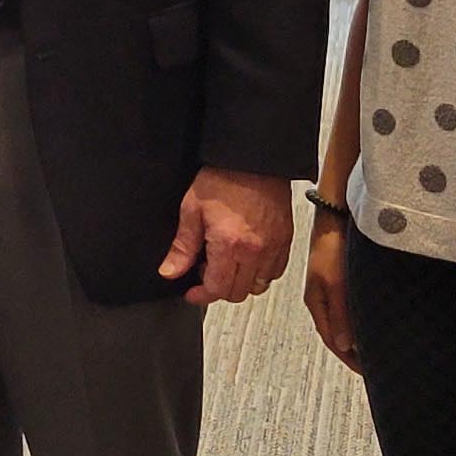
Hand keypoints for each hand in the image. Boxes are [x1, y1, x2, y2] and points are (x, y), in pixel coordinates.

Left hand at [162, 167, 293, 305]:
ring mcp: (274, 247)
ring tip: (227, 263)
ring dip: (241, 282)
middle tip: (206, 270)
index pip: (217, 290)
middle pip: (238, 293)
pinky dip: (261, 272)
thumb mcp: (192, 210)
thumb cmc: (223, 179)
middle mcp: (255, 251)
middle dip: (218, 289)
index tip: (192, 293)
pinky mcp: (286, 240)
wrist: (254, 159)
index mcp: (229, 245)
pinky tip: (247, 257)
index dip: (201, 296)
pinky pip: (275, 271)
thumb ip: (182, 246)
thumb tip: (170, 271)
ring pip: (259, 286)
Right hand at [299, 207, 361, 371]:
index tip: (367, 373)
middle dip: (354, 353)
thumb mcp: (335, 282)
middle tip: (374, 367)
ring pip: (345, 321)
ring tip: (376, 350)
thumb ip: (339, 314)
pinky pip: (351, 308)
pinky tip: (373, 322)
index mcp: (316, 302)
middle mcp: (322, 298)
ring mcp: (332, 288)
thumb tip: (343, 346)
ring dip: (358, 337)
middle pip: (337, 334)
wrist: (336, 213)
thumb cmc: (333, 245)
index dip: (348, 358)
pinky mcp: (342, 278)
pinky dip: (360, 320)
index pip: (332, 340)